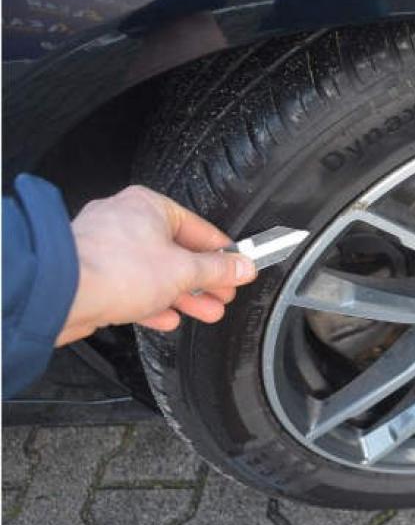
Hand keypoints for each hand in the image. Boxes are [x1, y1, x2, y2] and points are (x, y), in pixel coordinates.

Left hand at [58, 185, 256, 344]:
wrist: (61, 295)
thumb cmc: (114, 269)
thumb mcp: (184, 271)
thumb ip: (218, 270)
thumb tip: (242, 267)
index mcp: (150, 206)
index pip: (200, 229)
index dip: (224, 253)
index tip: (239, 269)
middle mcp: (126, 221)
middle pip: (178, 253)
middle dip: (204, 281)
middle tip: (222, 296)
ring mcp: (107, 248)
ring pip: (156, 273)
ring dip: (183, 296)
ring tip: (205, 312)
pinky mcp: (93, 275)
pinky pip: (133, 287)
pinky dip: (154, 302)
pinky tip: (167, 317)